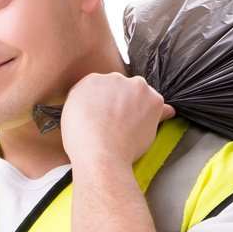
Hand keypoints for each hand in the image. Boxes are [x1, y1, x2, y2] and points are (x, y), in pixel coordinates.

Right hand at [58, 72, 174, 169]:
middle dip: (123, 102)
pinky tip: (157, 122)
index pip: (103, 87)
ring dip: (140, 107)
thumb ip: (83, 102)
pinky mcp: (154, 101)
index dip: (106, 103)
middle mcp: (115, 78)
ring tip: (133, 128)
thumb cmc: (82, 141)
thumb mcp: (70, 114)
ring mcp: (136, 87)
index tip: (107, 114)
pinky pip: (162, 108)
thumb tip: (94, 105)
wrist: (100, 153)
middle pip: (123, 88)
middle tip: (119, 123)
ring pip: (142, 96)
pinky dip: (161, 115)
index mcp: (91, 80)